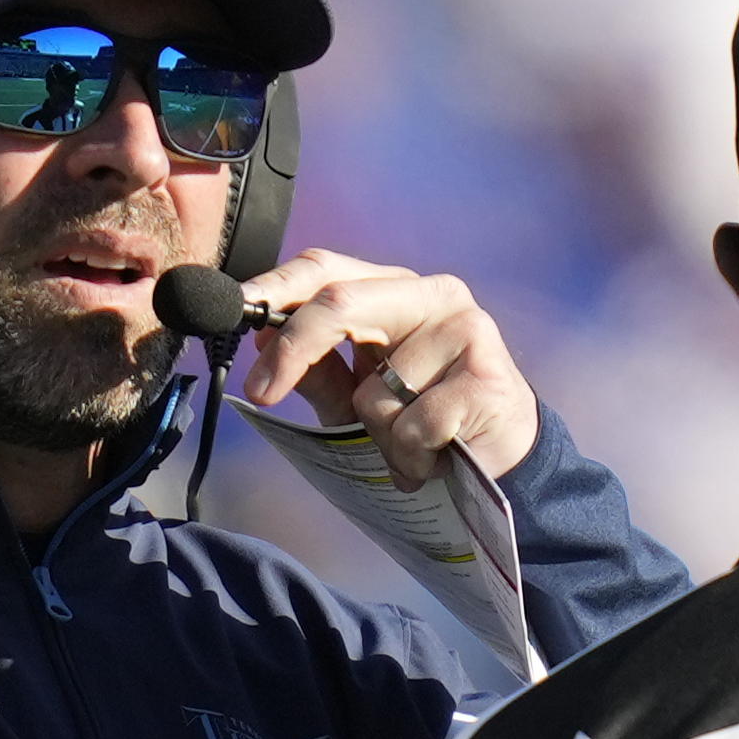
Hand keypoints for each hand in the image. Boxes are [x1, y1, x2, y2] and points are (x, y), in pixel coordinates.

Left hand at [236, 249, 542, 485]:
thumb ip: (315, 367)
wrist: (505, 469)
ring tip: (412, 447)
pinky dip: (413, 458)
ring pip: (376, 387)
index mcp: (396, 290)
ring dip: (380, 436)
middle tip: (263, 392)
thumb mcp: (358, 399)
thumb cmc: (428, 428)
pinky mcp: (486, 375)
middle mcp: (433, 295)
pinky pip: (413, 424)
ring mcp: (465, 330)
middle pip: (340, 303)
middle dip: (293, 350)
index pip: (325, 269)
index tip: (233, 319)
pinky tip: (439, 460)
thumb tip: (262, 335)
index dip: (273, 290)